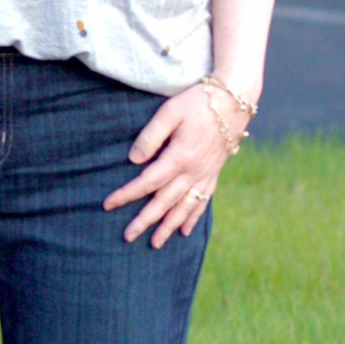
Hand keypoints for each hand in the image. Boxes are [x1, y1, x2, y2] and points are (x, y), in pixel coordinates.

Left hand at [103, 83, 246, 247]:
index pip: (147, 182)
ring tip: (155, 243)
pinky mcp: (214, 173)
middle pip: (165, 201)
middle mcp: (193, 171)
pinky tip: (185, 231)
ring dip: (169, 226)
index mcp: (179, 156)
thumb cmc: (198, 101)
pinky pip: (203, 201)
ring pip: (184, 207)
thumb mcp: (170, 111)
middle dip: (145, 220)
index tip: (108, 204)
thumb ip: (151, 136)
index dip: (127, 194)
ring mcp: (206, 174)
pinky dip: (193, 217)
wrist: (236, 99)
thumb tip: (134, 160)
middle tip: (128, 236)